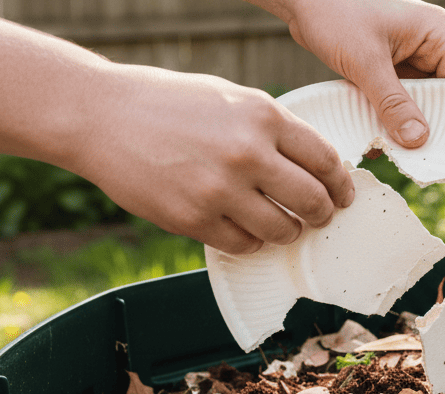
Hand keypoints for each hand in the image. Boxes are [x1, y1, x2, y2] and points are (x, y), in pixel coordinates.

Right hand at [73, 63, 354, 254]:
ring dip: (287, 231)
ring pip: (282, 230)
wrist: (102, 115)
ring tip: (280, 224)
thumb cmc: (169, 104)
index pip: (325, 160)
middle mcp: (248, 153)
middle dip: (322, 214)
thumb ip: (273, 129)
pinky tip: (244, 229)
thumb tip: (315, 166)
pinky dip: (250, 241)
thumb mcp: (231, 98)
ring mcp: (220, 189)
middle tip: (319, 217)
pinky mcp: (193, 219)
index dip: (340, 184)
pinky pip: (243, 244)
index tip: (342, 195)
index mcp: (263, 116)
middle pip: (313, 201)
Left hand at [259, 0, 444, 147]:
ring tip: (399, 151)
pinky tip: (380, 138)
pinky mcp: (388, 67)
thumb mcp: (366, 62)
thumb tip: (418, 140)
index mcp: (436, 33)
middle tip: (421, 157)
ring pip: (418, 101)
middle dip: (429, 124)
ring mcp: (408, 55)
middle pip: (442, 95)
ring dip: (406, 124)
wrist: (301, 1)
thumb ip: (393, 103)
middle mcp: (427, 44)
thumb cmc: (335, 15)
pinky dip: (390, 117)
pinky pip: (397, 99)